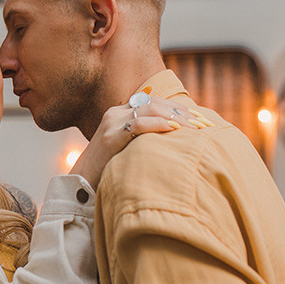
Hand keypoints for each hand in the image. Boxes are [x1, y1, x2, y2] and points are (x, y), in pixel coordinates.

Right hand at [72, 97, 209, 188]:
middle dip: (181, 111)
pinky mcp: (110, 137)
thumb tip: (172, 141)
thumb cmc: (106, 169)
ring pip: (148, 108)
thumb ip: (143, 140)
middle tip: (204, 123)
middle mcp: (115, 113)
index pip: (153, 101)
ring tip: (195, 126)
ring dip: (175, 116)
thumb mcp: (127, 148)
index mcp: (120, 113)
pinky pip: (137, 124)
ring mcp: (111, 123)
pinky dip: (158, 124)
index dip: (177, 108)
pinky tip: (174, 129)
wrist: (80, 182)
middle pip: (154, 102)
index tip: (199, 118)